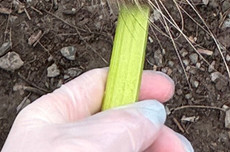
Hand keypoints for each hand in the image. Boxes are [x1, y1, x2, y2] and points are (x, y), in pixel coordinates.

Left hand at [1, 68, 192, 151]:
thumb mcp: (89, 144)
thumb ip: (126, 122)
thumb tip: (151, 111)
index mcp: (51, 121)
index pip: (96, 87)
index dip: (134, 83)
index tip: (167, 89)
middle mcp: (65, 147)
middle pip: (122, 128)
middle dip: (155, 135)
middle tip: (179, 148)